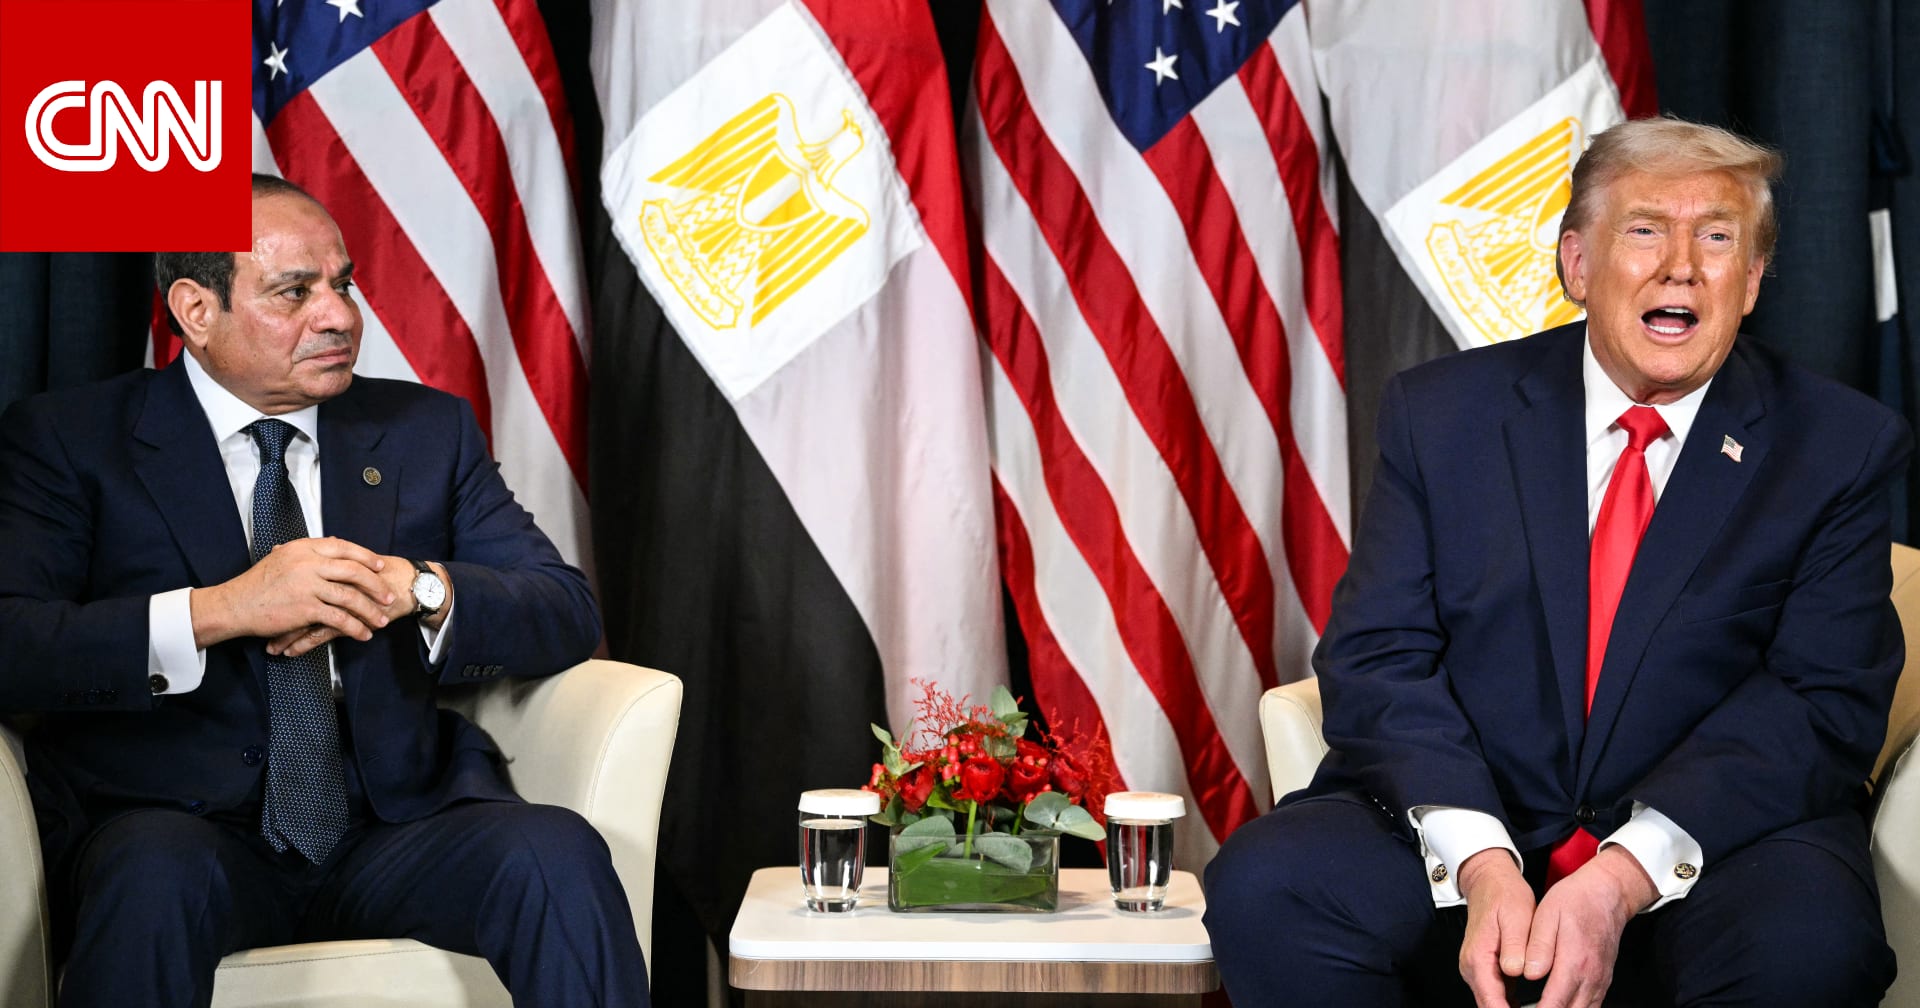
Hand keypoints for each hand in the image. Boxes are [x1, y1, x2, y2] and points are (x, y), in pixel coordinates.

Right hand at [190, 537, 395, 649]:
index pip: (344, 547)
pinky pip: (339, 618)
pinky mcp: (305, 608)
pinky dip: (354, 627)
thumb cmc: (257, 584)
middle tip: (388, 595)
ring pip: (350, 596)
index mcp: (303, 548)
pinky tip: (363, 634)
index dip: (366, 557)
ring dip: (370, 610)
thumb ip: (308, 552)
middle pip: (354, 570)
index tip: (380, 566)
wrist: (234, 605)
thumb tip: (332, 543)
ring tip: (382, 619)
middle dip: (375, 584)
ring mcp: (307, 585)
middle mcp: (308, 563)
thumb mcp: (282, 558)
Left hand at [268, 555, 446, 657]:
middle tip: (257, 628)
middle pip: (294, 597)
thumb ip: (333, 557)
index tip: (260, 601)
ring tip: (272, 647)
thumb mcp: (355, 563)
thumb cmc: (382, 574)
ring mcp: (340, 599)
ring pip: (305, 618)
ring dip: (287, 635)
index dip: (277, 590)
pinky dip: (304, 644)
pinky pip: (322, 633)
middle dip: (275, 616)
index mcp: (329, 563)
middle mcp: (331, 579)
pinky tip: (292, 652)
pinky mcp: (350, 617)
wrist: (409, 583)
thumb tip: (311, 544)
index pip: (295, 577)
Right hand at [1457, 847, 1535, 1007]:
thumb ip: (1514, 945)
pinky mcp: (1487, 969)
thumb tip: (1515, 971)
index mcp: (1478, 958)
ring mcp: (1477, 970)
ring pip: (1494, 1004)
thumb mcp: (1516, 917)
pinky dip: (1513, 1005)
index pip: (1491, 1003)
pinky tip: (1533, 1006)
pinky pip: (1498, 995)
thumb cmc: (1503, 896)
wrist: (1490, 882)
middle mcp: (1473, 968)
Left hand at [1524, 845, 1656, 1007]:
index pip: (1553, 1004)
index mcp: (1574, 962)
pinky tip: (1557, 1007)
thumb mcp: (1546, 916)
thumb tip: (1529, 973)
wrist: (1607, 894)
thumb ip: (1538, 947)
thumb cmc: (1575, 901)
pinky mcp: (1602, 982)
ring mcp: (1600, 982)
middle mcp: (1591, 977)